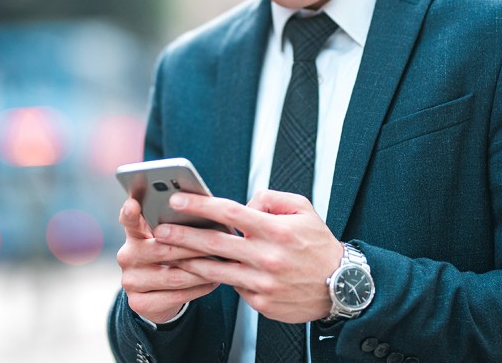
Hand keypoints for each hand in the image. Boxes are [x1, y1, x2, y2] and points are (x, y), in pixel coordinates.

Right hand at [116, 197, 219, 323]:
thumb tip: (203, 211)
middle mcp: (127, 256)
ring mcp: (131, 281)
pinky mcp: (139, 302)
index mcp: (134, 234)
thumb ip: (174, 224)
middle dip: (193, 247)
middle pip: (162, 249)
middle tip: (219, 242)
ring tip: (222, 263)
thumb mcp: (166, 239)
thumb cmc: (168, 257)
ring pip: (173, 276)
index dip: (129, 212)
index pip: (128, 219)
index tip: (133, 204)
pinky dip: (199, 288)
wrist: (157, 296)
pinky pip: (176, 296)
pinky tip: (214, 281)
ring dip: (202, 270)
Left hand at [153, 190, 342, 323]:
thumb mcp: (303, 209)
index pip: (230, 212)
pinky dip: (218, 279)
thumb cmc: (318, 244)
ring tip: (168, 255)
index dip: (200, 205)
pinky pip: (234, 287)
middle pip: (215, 243)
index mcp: (275, 229)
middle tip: (160, 229)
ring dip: (188, 262)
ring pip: (216, 271)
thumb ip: (271, 199)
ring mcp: (263, 282)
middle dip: (183, 235)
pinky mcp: (261, 302)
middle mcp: (267, 256)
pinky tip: (200, 273)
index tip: (178, 200)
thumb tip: (245, 203)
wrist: (341, 286)